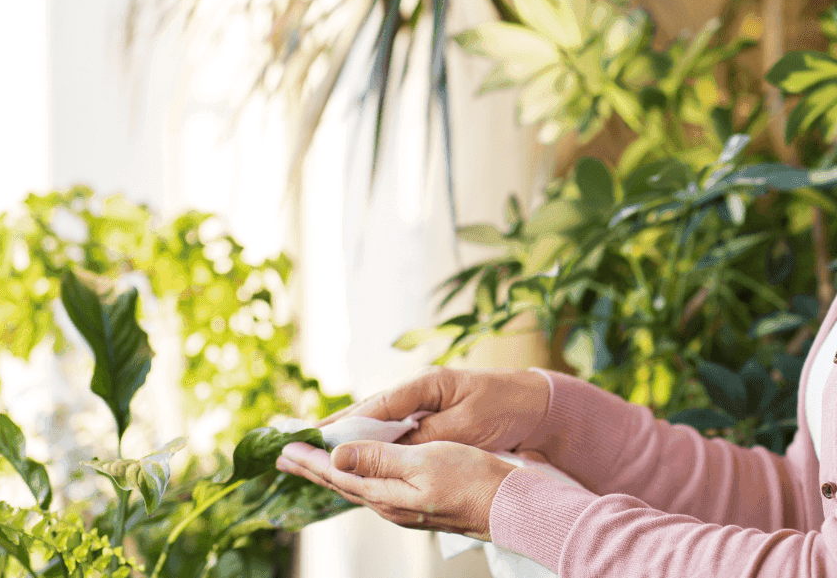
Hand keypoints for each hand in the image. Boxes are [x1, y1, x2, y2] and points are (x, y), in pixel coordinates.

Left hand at [275, 439, 518, 541]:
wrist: (506, 507)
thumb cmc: (471, 480)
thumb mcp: (424, 461)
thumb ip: (379, 459)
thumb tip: (338, 455)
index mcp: (385, 494)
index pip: (335, 473)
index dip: (309, 458)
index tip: (284, 445)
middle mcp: (388, 504)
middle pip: (339, 483)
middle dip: (310, 467)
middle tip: (283, 456)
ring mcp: (401, 506)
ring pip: (355, 486)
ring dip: (329, 472)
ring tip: (311, 462)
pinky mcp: (415, 504)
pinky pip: (373, 487)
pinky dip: (355, 474)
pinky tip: (356, 471)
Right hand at [323, 366, 550, 453]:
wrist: (537, 405)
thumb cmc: (506, 407)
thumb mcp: (468, 423)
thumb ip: (428, 433)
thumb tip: (390, 445)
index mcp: (425, 384)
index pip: (376, 406)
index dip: (344, 423)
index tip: (315, 437)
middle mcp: (418, 391)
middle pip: (368, 411)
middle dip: (335, 428)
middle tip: (299, 443)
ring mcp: (423, 403)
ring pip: (376, 421)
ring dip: (348, 435)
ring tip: (314, 449)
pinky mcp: (429, 417)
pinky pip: (392, 429)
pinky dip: (371, 440)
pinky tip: (355, 452)